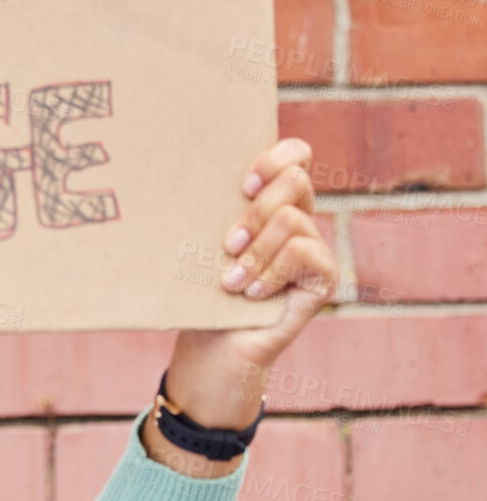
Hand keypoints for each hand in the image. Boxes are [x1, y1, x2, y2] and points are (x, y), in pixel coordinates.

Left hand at [165, 137, 338, 429]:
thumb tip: (177, 176)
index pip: (296, 156)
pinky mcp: (324, 276)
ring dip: (255, 252)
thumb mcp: (203, 245)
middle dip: (255, 211)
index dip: (278, 157)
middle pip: (295, 180)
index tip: (243, 184)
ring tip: (231, 281)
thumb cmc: (203, 291)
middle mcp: (299, 220)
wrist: (213, 344)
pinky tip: (251, 294)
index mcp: (272, 204)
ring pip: (291, 220)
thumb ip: (211, 212)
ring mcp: (314, 247)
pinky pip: (303, 253)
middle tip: (227, 244)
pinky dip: (271, 273)